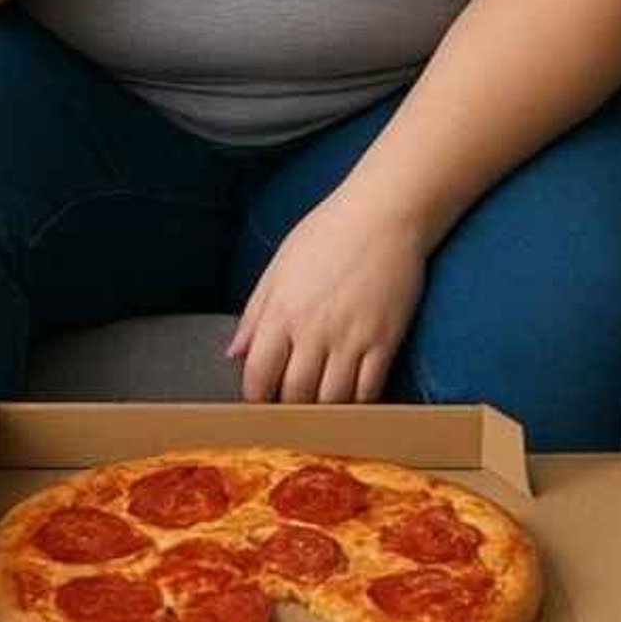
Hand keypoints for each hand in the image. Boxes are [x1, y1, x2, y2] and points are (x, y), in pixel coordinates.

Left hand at [225, 185, 426, 404]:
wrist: (385, 212)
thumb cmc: (330, 231)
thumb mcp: (281, 264)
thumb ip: (256, 312)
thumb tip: (235, 353)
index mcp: (283, 311)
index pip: (259, 375)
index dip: (257, 397)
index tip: (264, 399)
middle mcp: (314, 329)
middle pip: (296, 394)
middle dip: (291, 408)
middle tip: (295, 407)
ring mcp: (352, 336)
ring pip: (332, 399)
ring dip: (325, 410)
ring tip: (324, 405)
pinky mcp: (385, 338)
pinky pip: (369, 388)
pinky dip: (360, 401)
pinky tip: (355, 395)